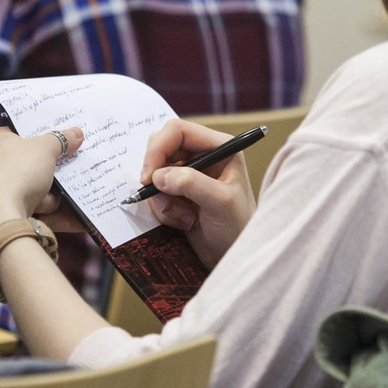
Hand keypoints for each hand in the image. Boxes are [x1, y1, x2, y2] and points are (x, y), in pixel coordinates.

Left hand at [0, 126, 83, 244]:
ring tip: (60, 193)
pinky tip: (71, 215)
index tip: (63, 133)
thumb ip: (62, 139)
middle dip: (54, 166)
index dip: (44, 131)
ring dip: (53, 193)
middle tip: (72, 160)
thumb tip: (76, 133)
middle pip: (35, 160)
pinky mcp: (8, 211)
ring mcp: (2, 189)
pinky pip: (39, 208)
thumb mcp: (45, 148)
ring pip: (39, 186)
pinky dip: (53, 211)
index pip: (23, 129)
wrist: (0, 218)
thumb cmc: (17, 173)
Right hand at [140, 119, 255, 268]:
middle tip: (157, 197)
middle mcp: (203, 156)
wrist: (234, 257)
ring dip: (161, 199)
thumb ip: (192, 184)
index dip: (158, 148)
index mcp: (220, 147)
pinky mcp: (178, 194)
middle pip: (161, 147)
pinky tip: (184, 222)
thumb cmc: (239, 228)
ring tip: (184, 218)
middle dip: (156, 174)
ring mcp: (189, 176)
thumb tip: (159, 176)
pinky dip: (162, 210)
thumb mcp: (221, 203)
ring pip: (155, 174)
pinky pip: (155, 194)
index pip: (178, 131)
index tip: (149, 176)